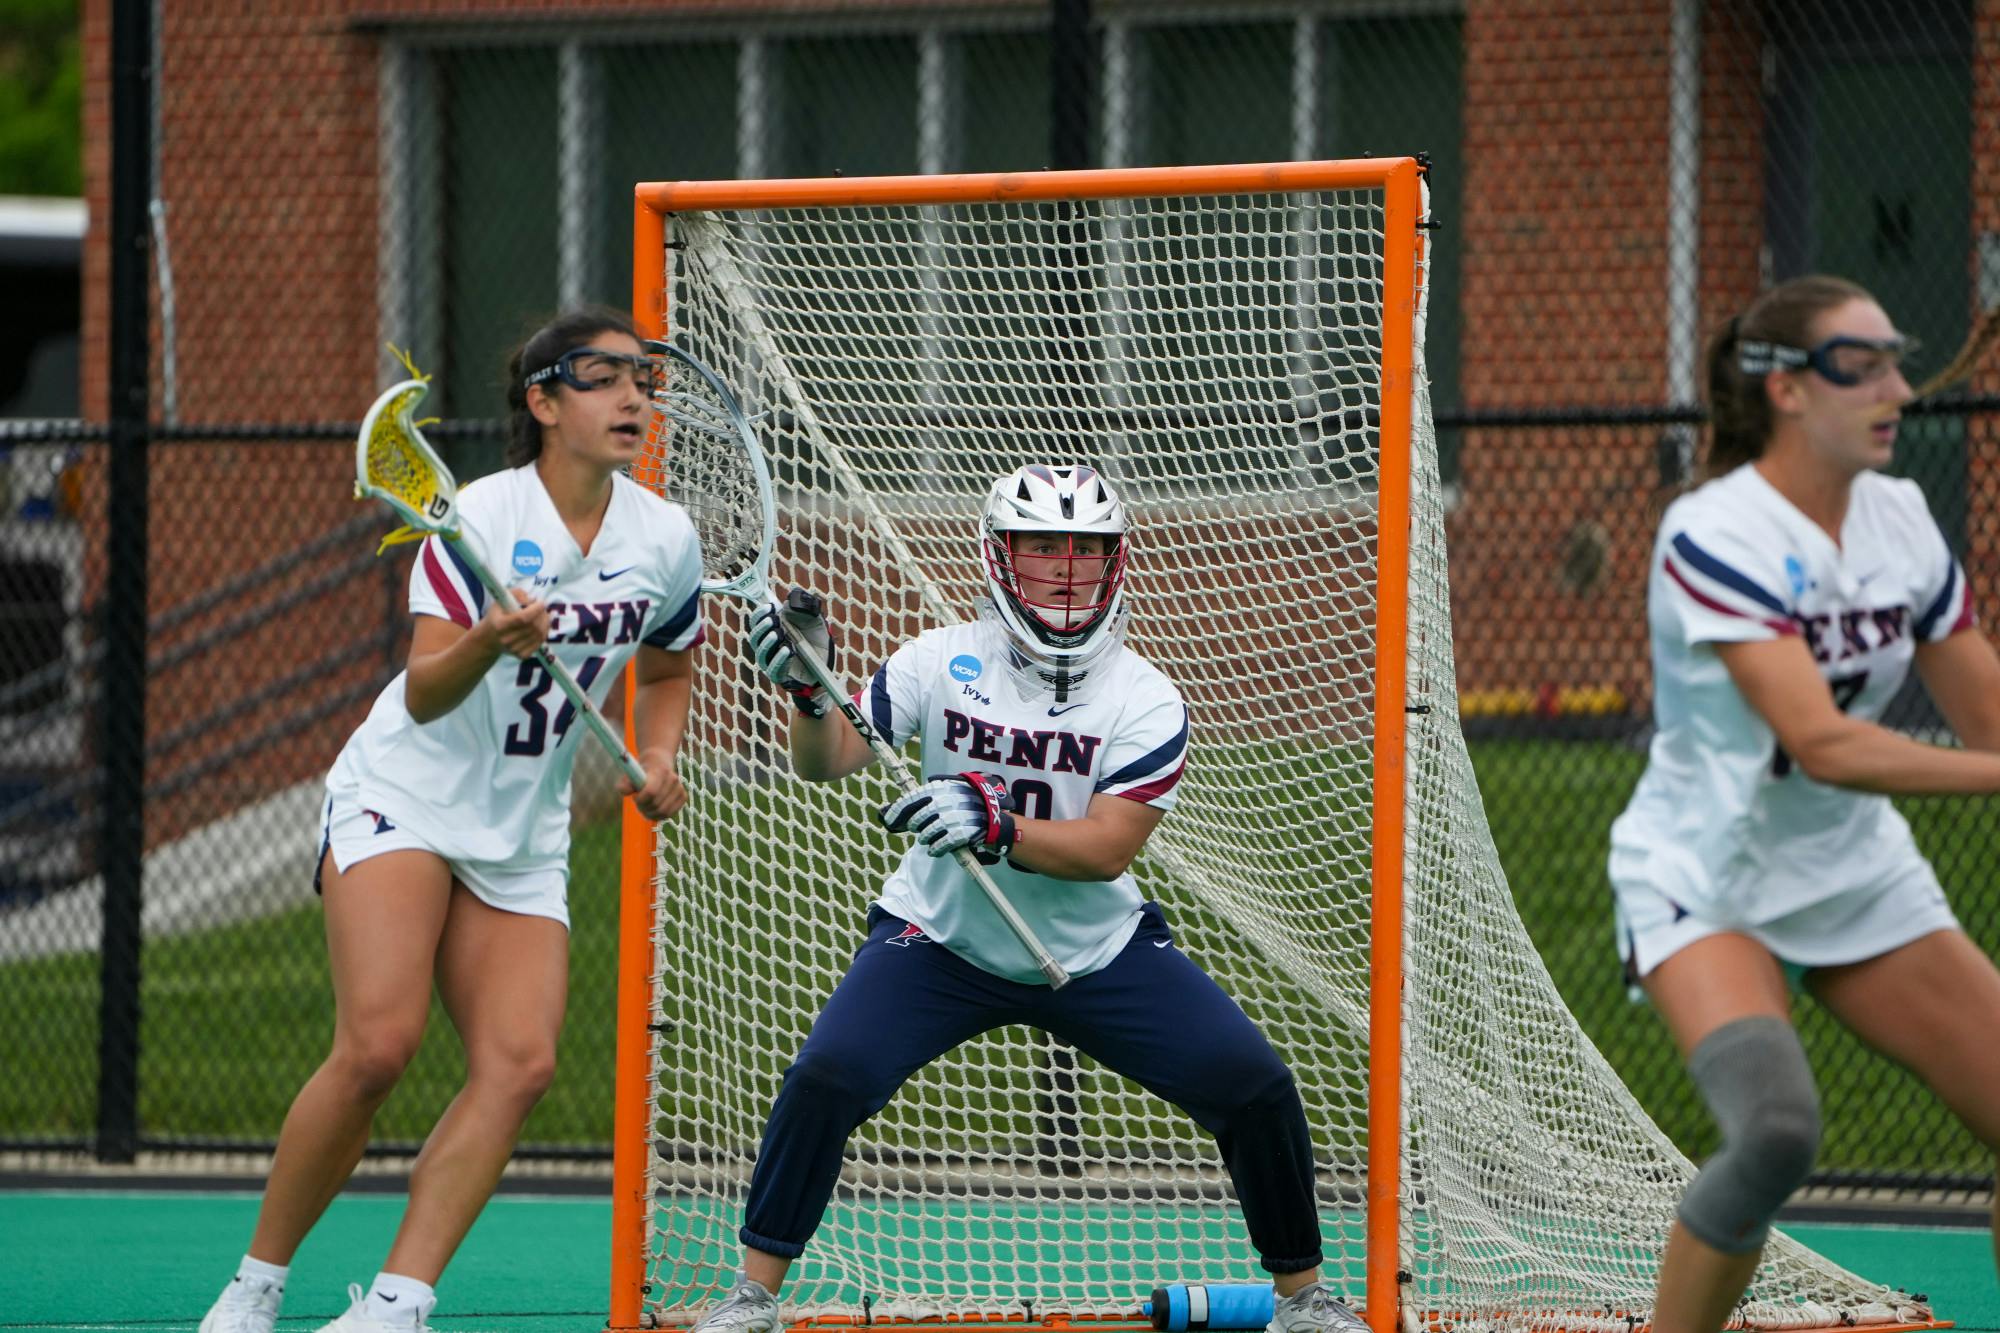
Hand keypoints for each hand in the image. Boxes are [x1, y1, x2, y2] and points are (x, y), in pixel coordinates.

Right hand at [480, 588, 549, 659]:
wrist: (489, 638)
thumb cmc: (497, 615)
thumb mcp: (501, 599)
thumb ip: (517, 594)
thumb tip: (532, 600)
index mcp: (499, 624)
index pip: (522, 618)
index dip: (535, 610)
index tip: (540, 603)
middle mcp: (506, 639)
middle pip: (533, 627)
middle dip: (542, 615)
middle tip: (542, 609)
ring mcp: (514, 649)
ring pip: (539, 635)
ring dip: (545, 623)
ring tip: (543, 615)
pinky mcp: (521, 655)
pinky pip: (539, 643)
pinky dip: (544, 633)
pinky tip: (541, 626)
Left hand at [622, 748, 687, 821]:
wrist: (658, 764)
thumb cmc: (640, 772)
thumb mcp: (629, 775)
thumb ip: (624, 785)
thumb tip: (627, 793)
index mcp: (659, 771)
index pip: (651, 792)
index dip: (640, 800)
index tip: (634, 797)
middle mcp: (673, 779)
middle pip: (656, 804)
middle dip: (644, 808)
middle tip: (639, 804)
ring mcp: (680, 788)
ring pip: (664, 812)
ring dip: (651, 813)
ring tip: (645, 807)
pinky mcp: (683, 796)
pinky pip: (670, 814)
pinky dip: (659, 816)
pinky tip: (653, 809)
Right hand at [748, 588, 836, 715]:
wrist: (827, 666)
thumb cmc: (817, 642)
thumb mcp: (815, 622)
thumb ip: (804, 610)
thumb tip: (789, 601)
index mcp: (772, 631)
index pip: (756, 622)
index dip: (759, 613)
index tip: (770, 607)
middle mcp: (767, 647)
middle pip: (754, 637)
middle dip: (762, 626)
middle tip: (774, 619)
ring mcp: (771, 662)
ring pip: (760, 653)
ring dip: (768, 642)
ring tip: (779, 633)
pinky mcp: (778, 676)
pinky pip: (773, 668)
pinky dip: (779, 658)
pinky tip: (787, 649)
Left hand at [880, 772, 1016, 859]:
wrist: (994, 816)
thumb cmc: (965, 803)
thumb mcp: (948, 791)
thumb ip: (924, 798)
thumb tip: (888, 810)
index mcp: (942, 787)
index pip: (913, 798)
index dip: (898, 810)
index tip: (889, 819)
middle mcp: (948, 800)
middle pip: (918, 818)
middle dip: (914, 826)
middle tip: (916, 829)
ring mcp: (956, 817)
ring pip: (928, 832)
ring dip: (925, 838)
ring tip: (926, 840)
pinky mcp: (964, 832)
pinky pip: (942, 844)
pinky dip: (936, 849)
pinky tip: (934, 850)